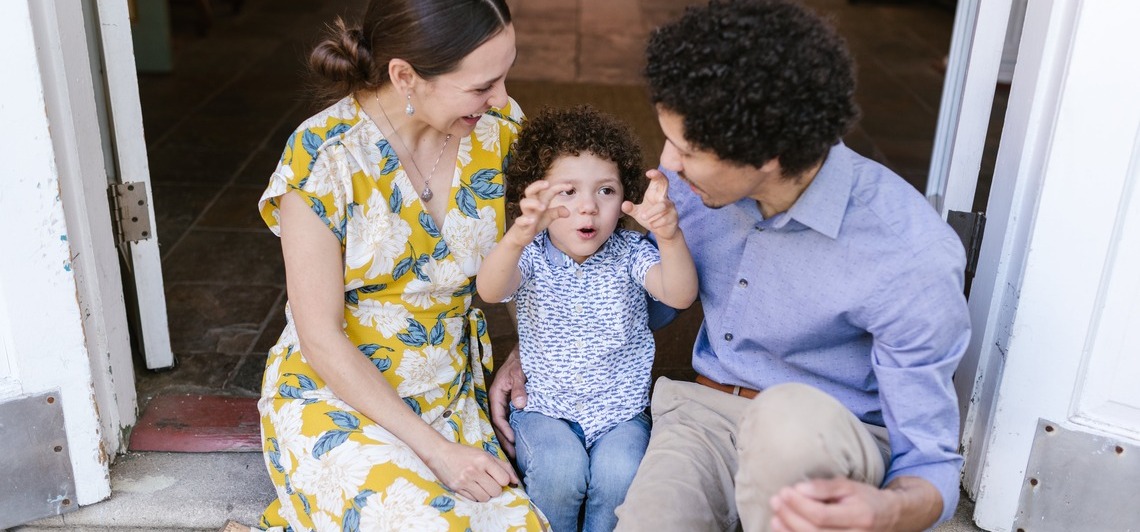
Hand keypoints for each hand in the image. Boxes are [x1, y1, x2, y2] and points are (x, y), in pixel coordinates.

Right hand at [425, 440, 519, 501]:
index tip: (498, 478)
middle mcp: (475, 470)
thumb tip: (516, 480)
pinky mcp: (457, 488)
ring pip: (485, 498)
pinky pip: (474, 500)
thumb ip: (502, 466)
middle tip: (488, 482)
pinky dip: (476, 496)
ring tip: (480, 485)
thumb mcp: (484, 454)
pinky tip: (472, 488)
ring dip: (486, 494)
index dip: (503, 480)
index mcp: (484, 459)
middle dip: (495, 488)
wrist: (440, 453)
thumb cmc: (464, 453)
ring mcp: (465, 480)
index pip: (504, 479)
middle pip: (496, 491)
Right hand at [489, 346, 527, 456]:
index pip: (498, 417)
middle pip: (498, 424)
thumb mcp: (519, 373)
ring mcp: (503, 402)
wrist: (524, 352)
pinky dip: (513, 430)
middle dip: (505, 441)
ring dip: (508, 438)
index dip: (505, 431)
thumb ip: (519, 388)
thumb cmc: (520, 361)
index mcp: (496, 393)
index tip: (514, 442)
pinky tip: (519, 441)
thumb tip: (520, 405)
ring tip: (515, 454)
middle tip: (513, 457)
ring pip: (503, 424)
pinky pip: (509, 419)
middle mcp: (498, 399)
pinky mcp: (510, 402)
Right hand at [506, 181, 571, 246]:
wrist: (522, 235)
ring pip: (524, 203)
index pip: (548, 191)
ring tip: (543, 207)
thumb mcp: (549, 216)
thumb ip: (557, 212)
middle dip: (537, 185)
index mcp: (540, 202)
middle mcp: (532, 206)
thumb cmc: (536, 222)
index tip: (570, 186)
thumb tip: (568, 212)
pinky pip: (519, 221)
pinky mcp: (521, 225)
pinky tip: (532, 221)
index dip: (558, 187)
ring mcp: (525, 214)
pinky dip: (525, 220)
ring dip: (533, 203)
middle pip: (530, 190)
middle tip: (547, 184)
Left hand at [623, 169, 679, 240]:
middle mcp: (664, 198)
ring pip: (663, 205)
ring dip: (652, 211)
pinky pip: (665, 218)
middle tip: (650, 173)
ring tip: (643, 217)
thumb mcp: (638, 213)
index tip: (648, 172)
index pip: (658, 180)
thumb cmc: (652, 218)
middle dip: (660, 177)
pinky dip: (656, 222)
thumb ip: (631, 209)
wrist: (664, 232)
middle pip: (665, 184)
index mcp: (656, 194)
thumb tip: (623, 205)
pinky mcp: (674, 218)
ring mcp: (671, 207)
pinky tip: (652, 225)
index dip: (656, 174)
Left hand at [769, 478, 899, 531]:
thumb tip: (799, 488)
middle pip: (814, 531)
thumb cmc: (865, 499)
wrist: (889, 518)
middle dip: (790, 516)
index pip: (822, 515)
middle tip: (775, 501)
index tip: (784, 491)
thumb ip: (824, 487)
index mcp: (860, 517)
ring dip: (789, 531)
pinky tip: (784, 530)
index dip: (799, 504)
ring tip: (775, 517)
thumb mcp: (849, 486)